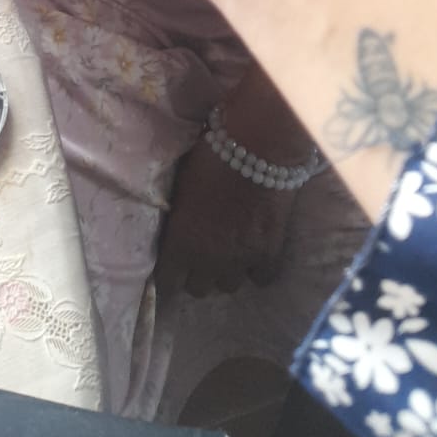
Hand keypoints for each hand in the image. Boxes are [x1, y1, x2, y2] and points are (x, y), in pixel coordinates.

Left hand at [163, 137, 295, 295]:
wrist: (258, 148)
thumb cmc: (212, 155)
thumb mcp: (182, 184)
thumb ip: (179, 214)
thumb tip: (175, 224)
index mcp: (181, 240)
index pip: (167, 281)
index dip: (169, 275)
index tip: (171, 267)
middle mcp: (209, 258)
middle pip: (198, 289)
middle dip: (196, 273)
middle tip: (200, 255)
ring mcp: (241, 260)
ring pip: (228, 286)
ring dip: (225, 271)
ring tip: (228, 253)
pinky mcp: (269, 254)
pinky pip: (260, 278)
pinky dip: (257, 269)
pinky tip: (254, 253)